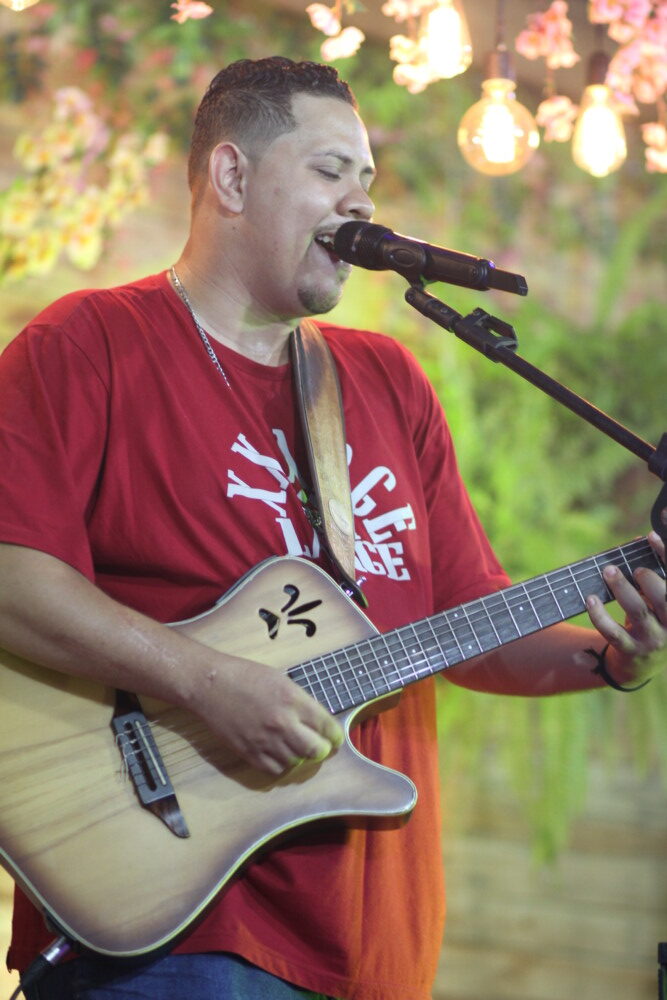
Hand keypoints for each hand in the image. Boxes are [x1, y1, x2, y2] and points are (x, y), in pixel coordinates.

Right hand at [191, 654, 343, 775]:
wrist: (210, 685)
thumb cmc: (244, 676)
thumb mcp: (280, 680)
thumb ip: (299, 701)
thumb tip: (315, 720)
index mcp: (293, 699)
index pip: (326, 725)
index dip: (335, 735)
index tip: (335, 738)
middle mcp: (283, 722)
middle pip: (316, 750)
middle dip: (321, 749)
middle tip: (320, 747)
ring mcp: (265, 740)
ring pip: (296, 762)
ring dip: (299, 756)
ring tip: (295, 747)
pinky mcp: (249, 752)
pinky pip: (274, 769)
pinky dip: (280, 765)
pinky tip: (279, 754)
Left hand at [585, 529, 666, 683]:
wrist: (643, 666)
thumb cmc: (651, 621)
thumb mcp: (656, 601)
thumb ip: (651, 576)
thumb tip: (641, 538)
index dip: (665, 555)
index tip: (651, 535)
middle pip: (664, 598)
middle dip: (648, 578)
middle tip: (632, 566)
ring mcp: (652, 639)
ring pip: (637, 612)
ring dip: (621, 589)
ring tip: (608, 571)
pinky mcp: (630, 650)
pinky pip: (613, 632)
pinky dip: (599, 615)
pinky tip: (589, 599)